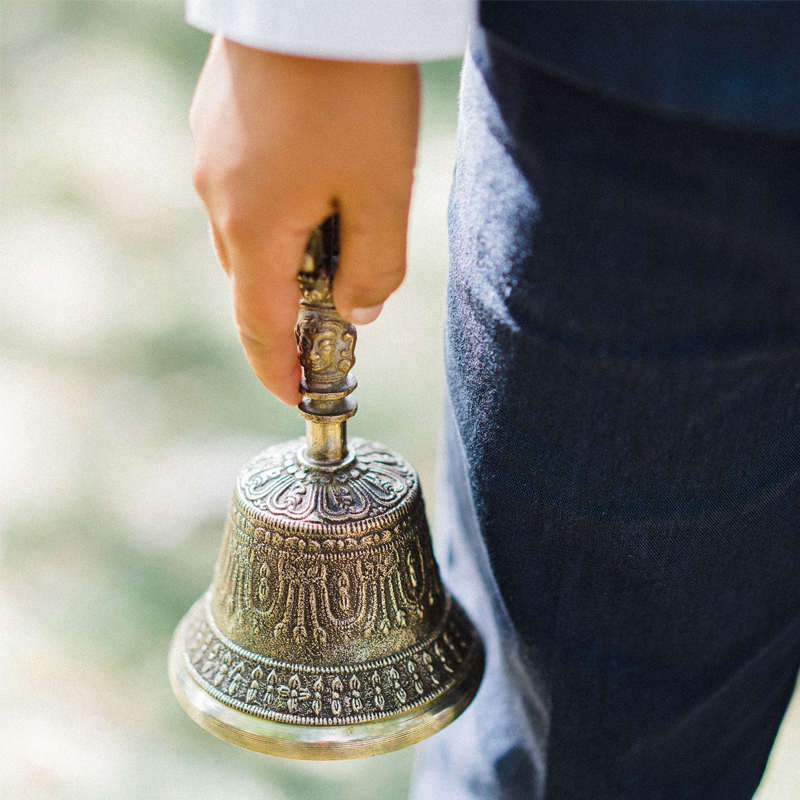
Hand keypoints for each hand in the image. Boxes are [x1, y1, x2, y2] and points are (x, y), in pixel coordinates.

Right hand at [189, 36, 419, 404]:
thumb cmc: (355, 90)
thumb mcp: (384, 191)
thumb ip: (374, 265)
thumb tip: (358, 310)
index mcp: (253, 227)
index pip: (259, 327)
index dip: (278, 372)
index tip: (297, 398)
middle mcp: (217, 198)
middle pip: (253, 282)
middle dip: (294, 311)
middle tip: (342, 316)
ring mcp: (209, 156)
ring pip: (249, 235)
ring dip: (290, 256)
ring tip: (342, 238)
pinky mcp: (216, 123)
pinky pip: (244, 191)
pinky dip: (279, 212)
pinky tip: (318, 184)